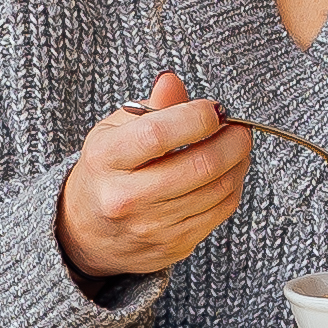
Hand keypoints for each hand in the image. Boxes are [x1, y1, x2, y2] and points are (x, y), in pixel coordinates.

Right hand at [58, 72, 251, 281]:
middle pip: (199, 166)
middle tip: (239, 128)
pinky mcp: (173, 246)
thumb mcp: (114, 132)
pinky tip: (229, 172)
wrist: (87, 232)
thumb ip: (149, 107)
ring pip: (217, 190)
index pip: (158, 134)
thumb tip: (172, 81)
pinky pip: (220, 212)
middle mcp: (125, 197)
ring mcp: (151, 227)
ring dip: (239, 163)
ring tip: (237, 146)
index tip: (214, 109)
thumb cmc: (108, 171)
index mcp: (106, 159)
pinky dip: (233, 186)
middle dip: (232, 141)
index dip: (196, 117)